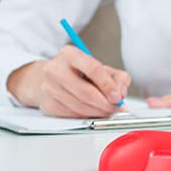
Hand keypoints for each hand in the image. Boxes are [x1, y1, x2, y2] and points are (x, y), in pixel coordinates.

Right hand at [7, 46, 129, 117]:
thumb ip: (117, 78)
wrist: (52, 79)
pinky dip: (87, 116)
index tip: (118, 97)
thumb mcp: (101, 68)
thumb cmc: (79, 73)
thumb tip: (121, 94)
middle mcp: (55, 69)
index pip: (92, 68)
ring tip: (106, 110)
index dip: (108, 85)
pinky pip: (73, 116)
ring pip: (80, 107)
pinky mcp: (48, 104)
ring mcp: (49, 88)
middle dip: (105, 104)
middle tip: (115, 108)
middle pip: (85, 92)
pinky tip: (92, 111)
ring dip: (98, 112)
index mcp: (69, 54)